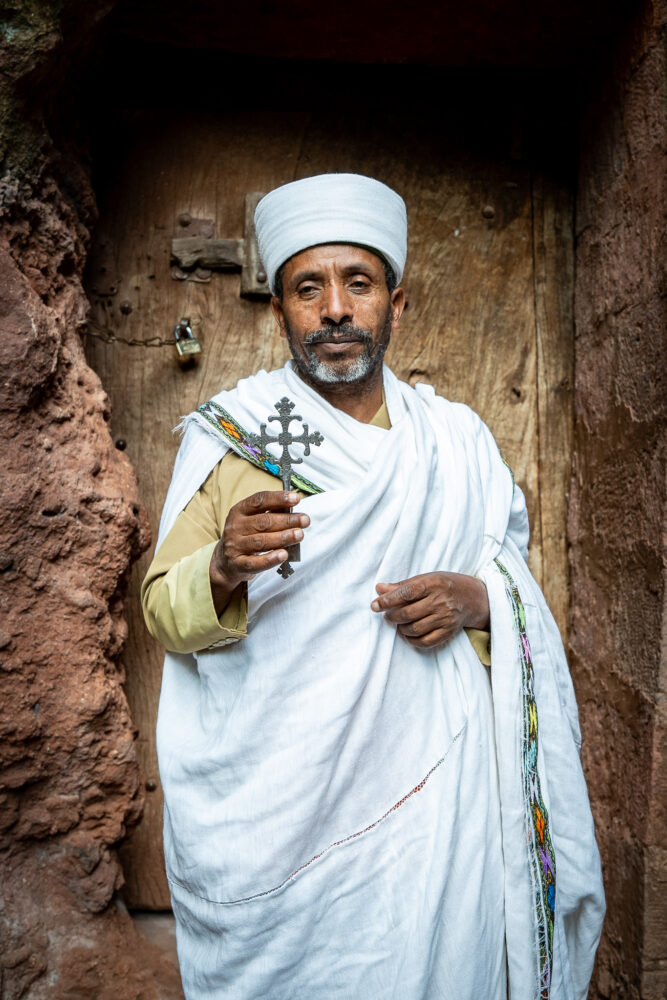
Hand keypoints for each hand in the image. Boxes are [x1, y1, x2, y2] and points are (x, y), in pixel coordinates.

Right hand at [209, 490, 308, 612]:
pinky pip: (255, 563)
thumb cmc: (245, 537)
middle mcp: (235, 527)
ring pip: (261, 541)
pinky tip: (283, 554)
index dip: (278, 498)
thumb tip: (293, 506)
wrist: (225, 562)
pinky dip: (270, 559)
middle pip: (263, 522)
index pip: (259, 501)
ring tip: (299, 535)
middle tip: (305, 520)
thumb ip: (271, 513)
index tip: (295, 498)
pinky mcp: (238, 565)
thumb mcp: (252, 520)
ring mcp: (235, 546)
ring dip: (283, 537)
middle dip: (287, 520)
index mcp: (239, 511)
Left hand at [370, 571, 488, 648]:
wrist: (473, 597)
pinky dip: (413, 640)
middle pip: (408, 613)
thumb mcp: (426, 578)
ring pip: (415, 629)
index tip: (375, 605)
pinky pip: (426, 641)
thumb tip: (379, 589)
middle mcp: (440, 601)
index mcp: (433, 584)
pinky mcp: (449, 631)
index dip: (388, 600)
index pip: (406, 593)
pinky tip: (408, 634)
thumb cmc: (445, 585)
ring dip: (401, 628)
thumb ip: (402, 585)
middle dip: (392, 616)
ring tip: (399, 623)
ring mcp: (445, 618)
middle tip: (387, 615)